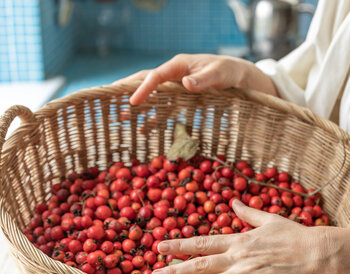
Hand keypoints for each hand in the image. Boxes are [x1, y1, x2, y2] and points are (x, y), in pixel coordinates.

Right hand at [114, 54, 278, 104]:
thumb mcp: (219, 74)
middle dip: (129, 91)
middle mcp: (173, 74)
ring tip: (121, 118)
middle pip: (146, 81)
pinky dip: (153, 116)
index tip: (132, 102)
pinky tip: (145, 129)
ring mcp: (175, 85)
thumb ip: (203, 80)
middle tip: (110, 101)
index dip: (143, 88)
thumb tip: (186, 84)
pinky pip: (163, 106)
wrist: (237, 76)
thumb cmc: (228, 72)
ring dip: (138, 106)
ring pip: (152, 95)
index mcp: (179, 65)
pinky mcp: (180, 97)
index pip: (156, 76)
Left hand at [151, 199, 326, 273]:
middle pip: (201, 263)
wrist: (316, 249)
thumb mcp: (268, 219)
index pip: (203, 242)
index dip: (180, 244)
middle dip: (175, 270)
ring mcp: (248, 271)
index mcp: (239, 239)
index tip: (159, 246)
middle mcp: (238, 255)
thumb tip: (232, 202)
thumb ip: (247, 212)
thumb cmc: (294, 234)